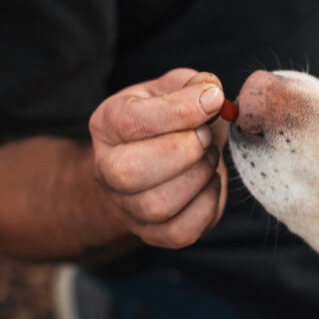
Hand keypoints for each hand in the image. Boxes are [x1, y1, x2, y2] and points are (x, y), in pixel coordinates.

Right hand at [89, 69, 228, 248]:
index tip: (212, 99)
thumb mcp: (175, 89)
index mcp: (107, 124)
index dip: (180, 110)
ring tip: (208, 157)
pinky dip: (207, 205)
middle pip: (131, 172)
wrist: (159, 159)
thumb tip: (210, 93)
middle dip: (184, 151)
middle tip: (205, 137)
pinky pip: (181, 231)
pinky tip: (208, 183)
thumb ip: (193, 84)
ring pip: (158, 205)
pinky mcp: (152, 234)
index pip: (132, 121)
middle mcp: (106, 168)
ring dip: (199, 177)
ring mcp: (126, 206)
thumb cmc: (169, 120)